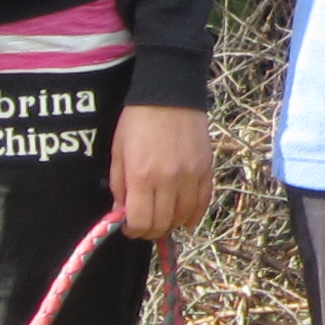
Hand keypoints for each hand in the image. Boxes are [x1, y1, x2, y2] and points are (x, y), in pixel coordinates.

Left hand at [108, 102, 214, 238]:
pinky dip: (194, 215)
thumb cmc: (137, 121)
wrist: (168, 94)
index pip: (141, 221)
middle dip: (151, 230)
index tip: (130, 227)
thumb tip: (123, 213)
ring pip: (184, 217)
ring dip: (172, 222)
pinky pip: (203, 203)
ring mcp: (190, 175)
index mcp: (141, 175)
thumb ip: (119, 185)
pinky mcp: (206, 169)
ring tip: (164, 216)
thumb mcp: (118, 152)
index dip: (134, 230)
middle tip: (145, 224)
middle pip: (162, 224)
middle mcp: (168, 179)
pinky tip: (185, 217)